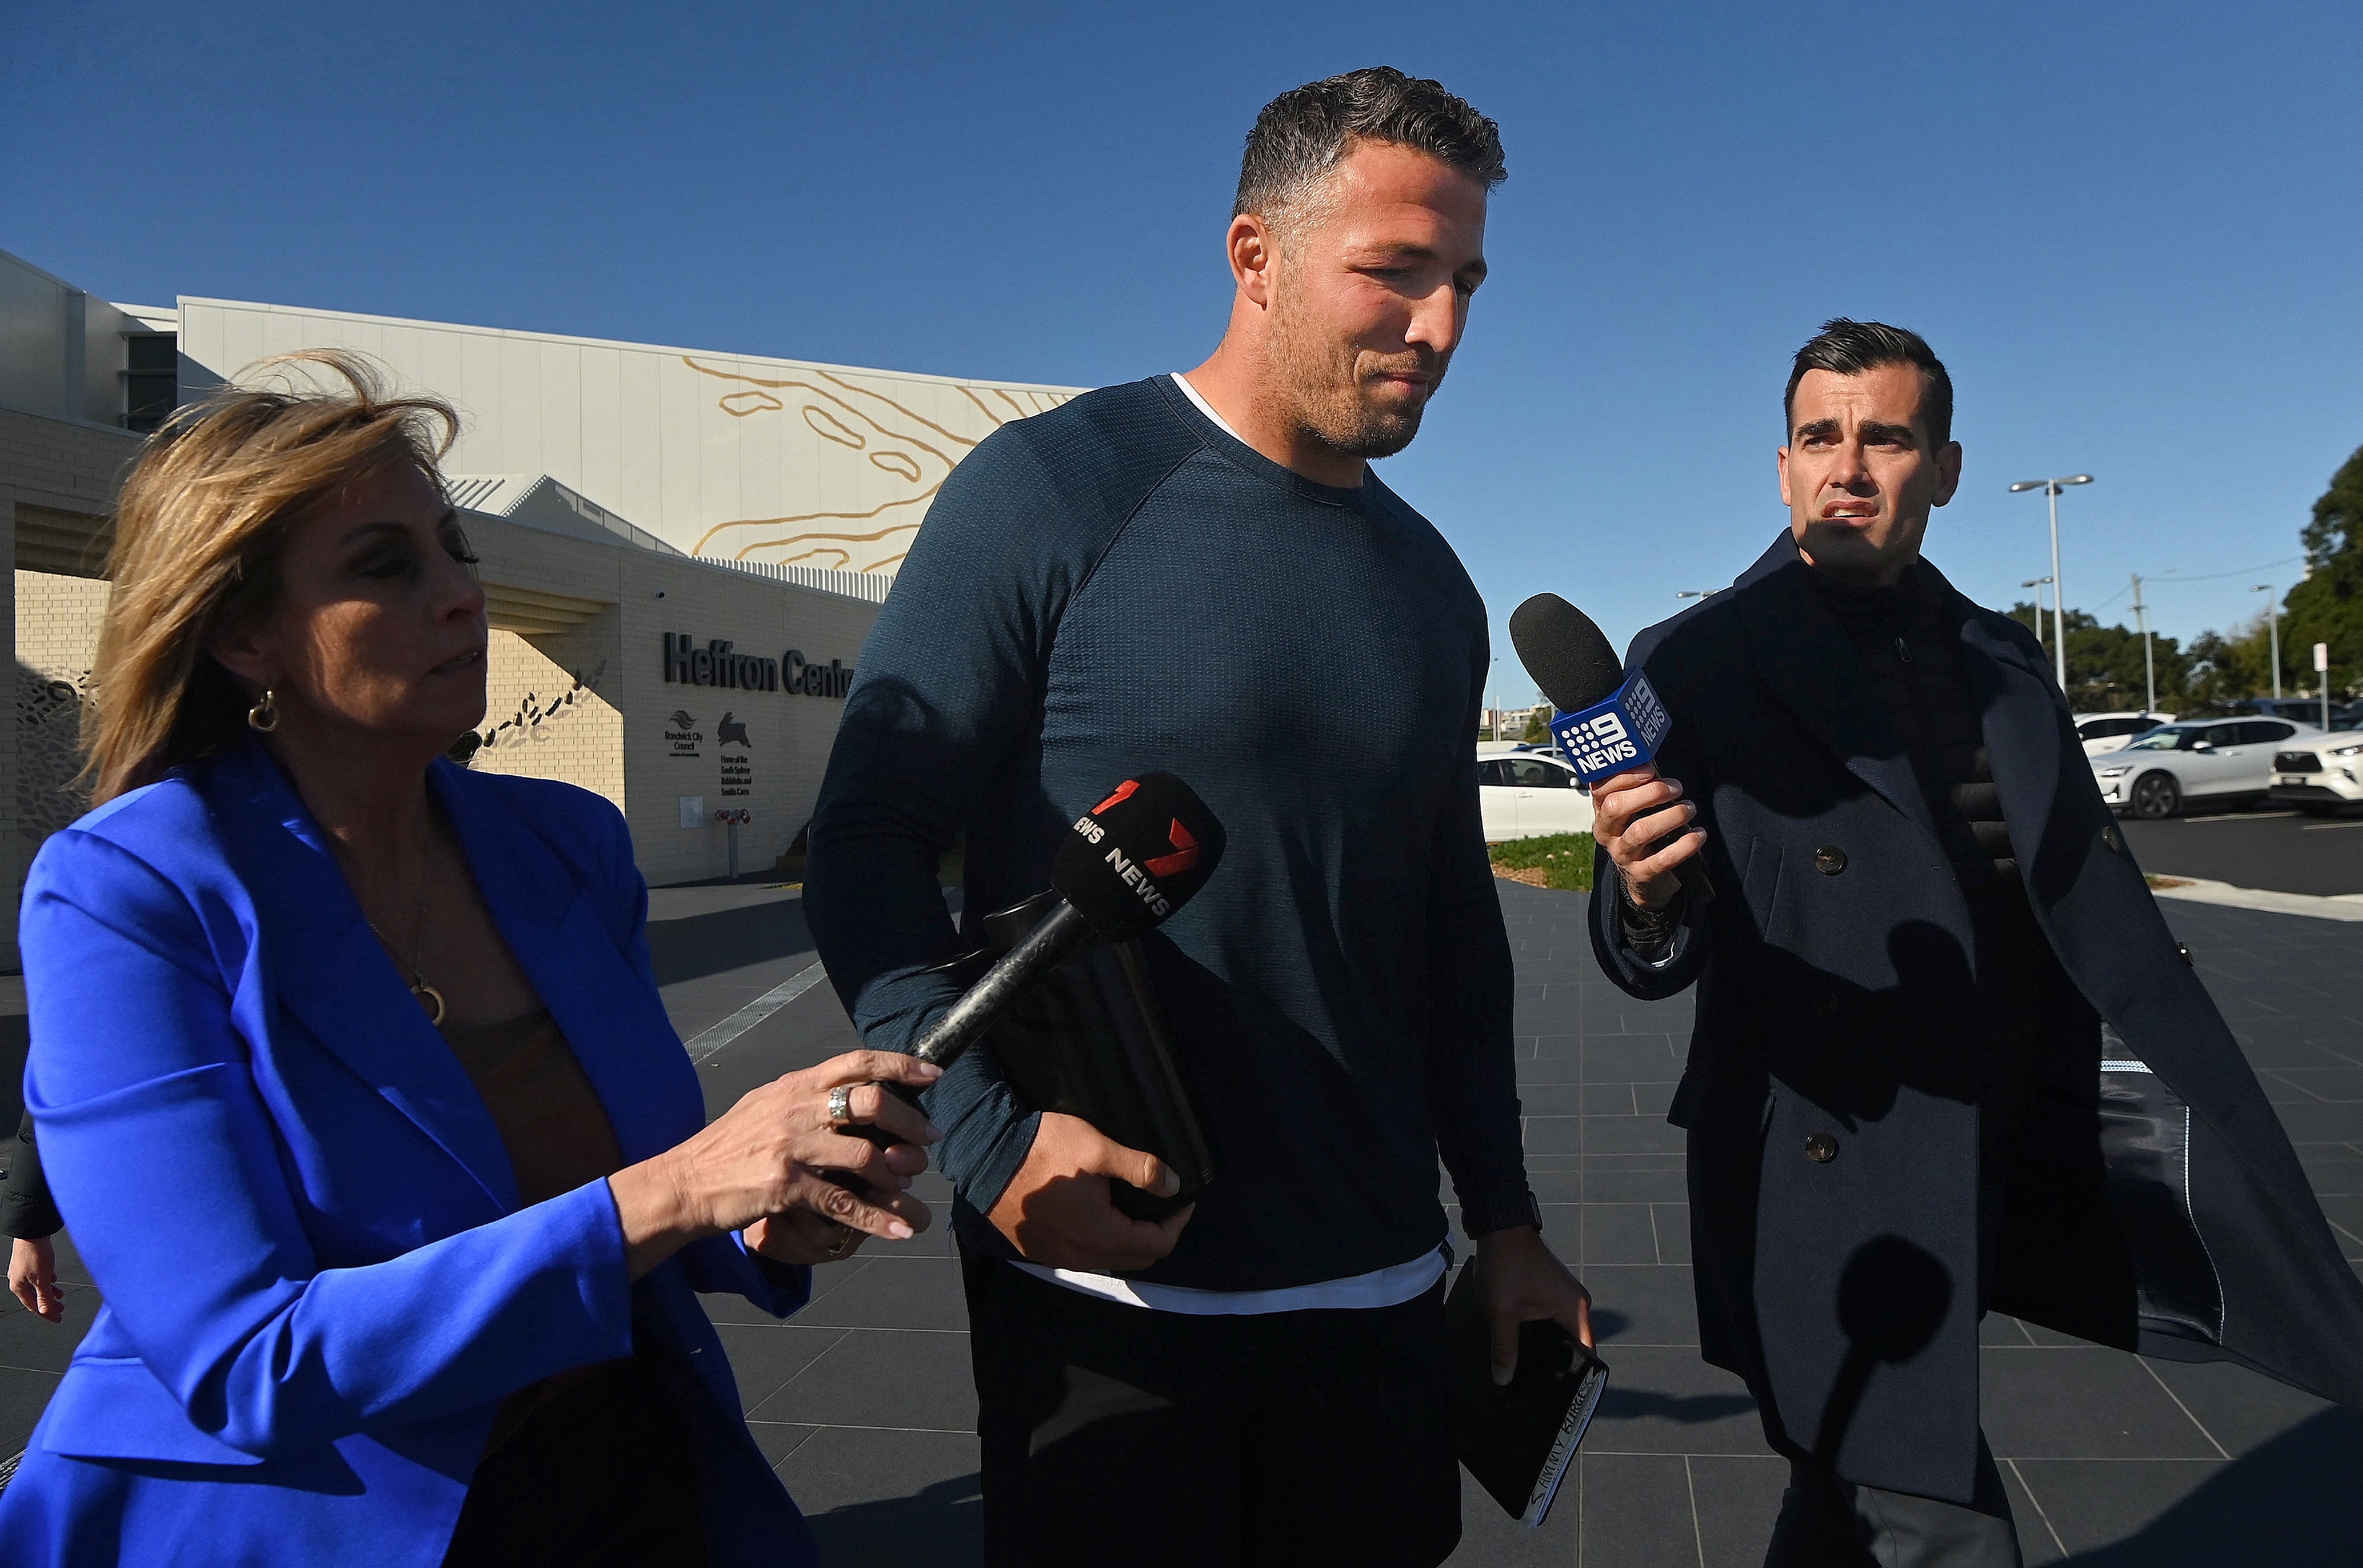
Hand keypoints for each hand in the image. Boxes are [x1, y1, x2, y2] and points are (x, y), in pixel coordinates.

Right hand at [9, 1235, 65, 1322]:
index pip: (34, 1306)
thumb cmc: (35, 1253)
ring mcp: (23, 1271)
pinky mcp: (29, 1263)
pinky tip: (54, 1280)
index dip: (46, 1314)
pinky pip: (39, 1276)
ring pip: (38, 1286)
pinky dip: (47, 1281)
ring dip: (50, 1292)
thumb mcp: (42, 1278)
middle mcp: (19, 1280)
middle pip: (36, 1297)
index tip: (57, 1319)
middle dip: (49, 1304)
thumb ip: (44, 1296)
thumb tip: (45, 1311)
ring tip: (61, 1296)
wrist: (32, 1232)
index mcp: (19, 1287)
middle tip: (61, 1309)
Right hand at [609, 1050, 943, 1279]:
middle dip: (910, 1123)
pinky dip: (878, 1219)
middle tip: (930, 1140)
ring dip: (899, 1176)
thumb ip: (805, 1094)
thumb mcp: (764, 1104)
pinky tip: (900, 1228)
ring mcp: (791, 1148)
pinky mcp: (785, 1187)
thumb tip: (851, 1087)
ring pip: (866, 1157)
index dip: (900, 1065)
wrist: (684, 1183)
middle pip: (872, 1103)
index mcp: (794, 1084)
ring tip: (914, 1190)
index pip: (856, 1062)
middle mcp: (795, 1109)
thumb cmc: (728, 1146)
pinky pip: (845, 1204)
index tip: (933, 1074)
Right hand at [988, 1111, 1190, 1271]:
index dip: (1177, 1221)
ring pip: (1108, 1259)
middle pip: (1136, 1258)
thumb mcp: (1097, 1149)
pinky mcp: (1038, 1249)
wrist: (984, 1154)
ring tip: (1131, 1205)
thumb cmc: (1041, 1149)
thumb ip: (1140, 1169)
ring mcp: (1056, 1256)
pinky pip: (1082, 1254)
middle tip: (1161, 1203)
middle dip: (1156, 1234)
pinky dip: (1100, 1240)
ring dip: (1127, 1238)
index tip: (1181, 1197)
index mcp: (1100, 1235)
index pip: (1157, 1245)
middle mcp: (1080, 1256)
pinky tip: (1097, 1212)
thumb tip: (1173, 1185)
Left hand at [1478, 1225, 1592, 1384]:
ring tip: (1529, 1378)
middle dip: (1556, 1367)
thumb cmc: (1508, 1268)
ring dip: (1545, 1350)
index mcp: (1575, 1309)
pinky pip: (1550, 1322)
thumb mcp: (1502, 1311)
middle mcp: (1577, 1305)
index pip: (1586, 1353)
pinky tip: (1523, 1351)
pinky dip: (1539, 1336)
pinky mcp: (1551, 1293)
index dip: (1575, 1376)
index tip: (1560, 1398)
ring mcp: (1564, 1298)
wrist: (1500, 1227)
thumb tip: (1504, 1379)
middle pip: (1572, 1346)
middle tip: (1538, 1393)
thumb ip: (1505, 1347)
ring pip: (1559, 1334)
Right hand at [1592, 764, 1704, 911]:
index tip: (1650, 769)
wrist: (1644, 878)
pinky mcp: (1641, 873)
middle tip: (1676, 788)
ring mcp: (1622, 855)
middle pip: (1617, 807)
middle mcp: (1606, 833)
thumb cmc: (1643, 831)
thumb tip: (1651, 759)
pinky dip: (1684, 845)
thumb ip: (1640, 787)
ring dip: (1671, 815)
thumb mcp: (1635, 810)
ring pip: (1641, 831)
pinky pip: (1662, 859)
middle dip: (1650, 792)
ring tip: (1689, 809)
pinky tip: (1698, 834)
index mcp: (1603, 812)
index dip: (1624, 776)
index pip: (1600, 789)